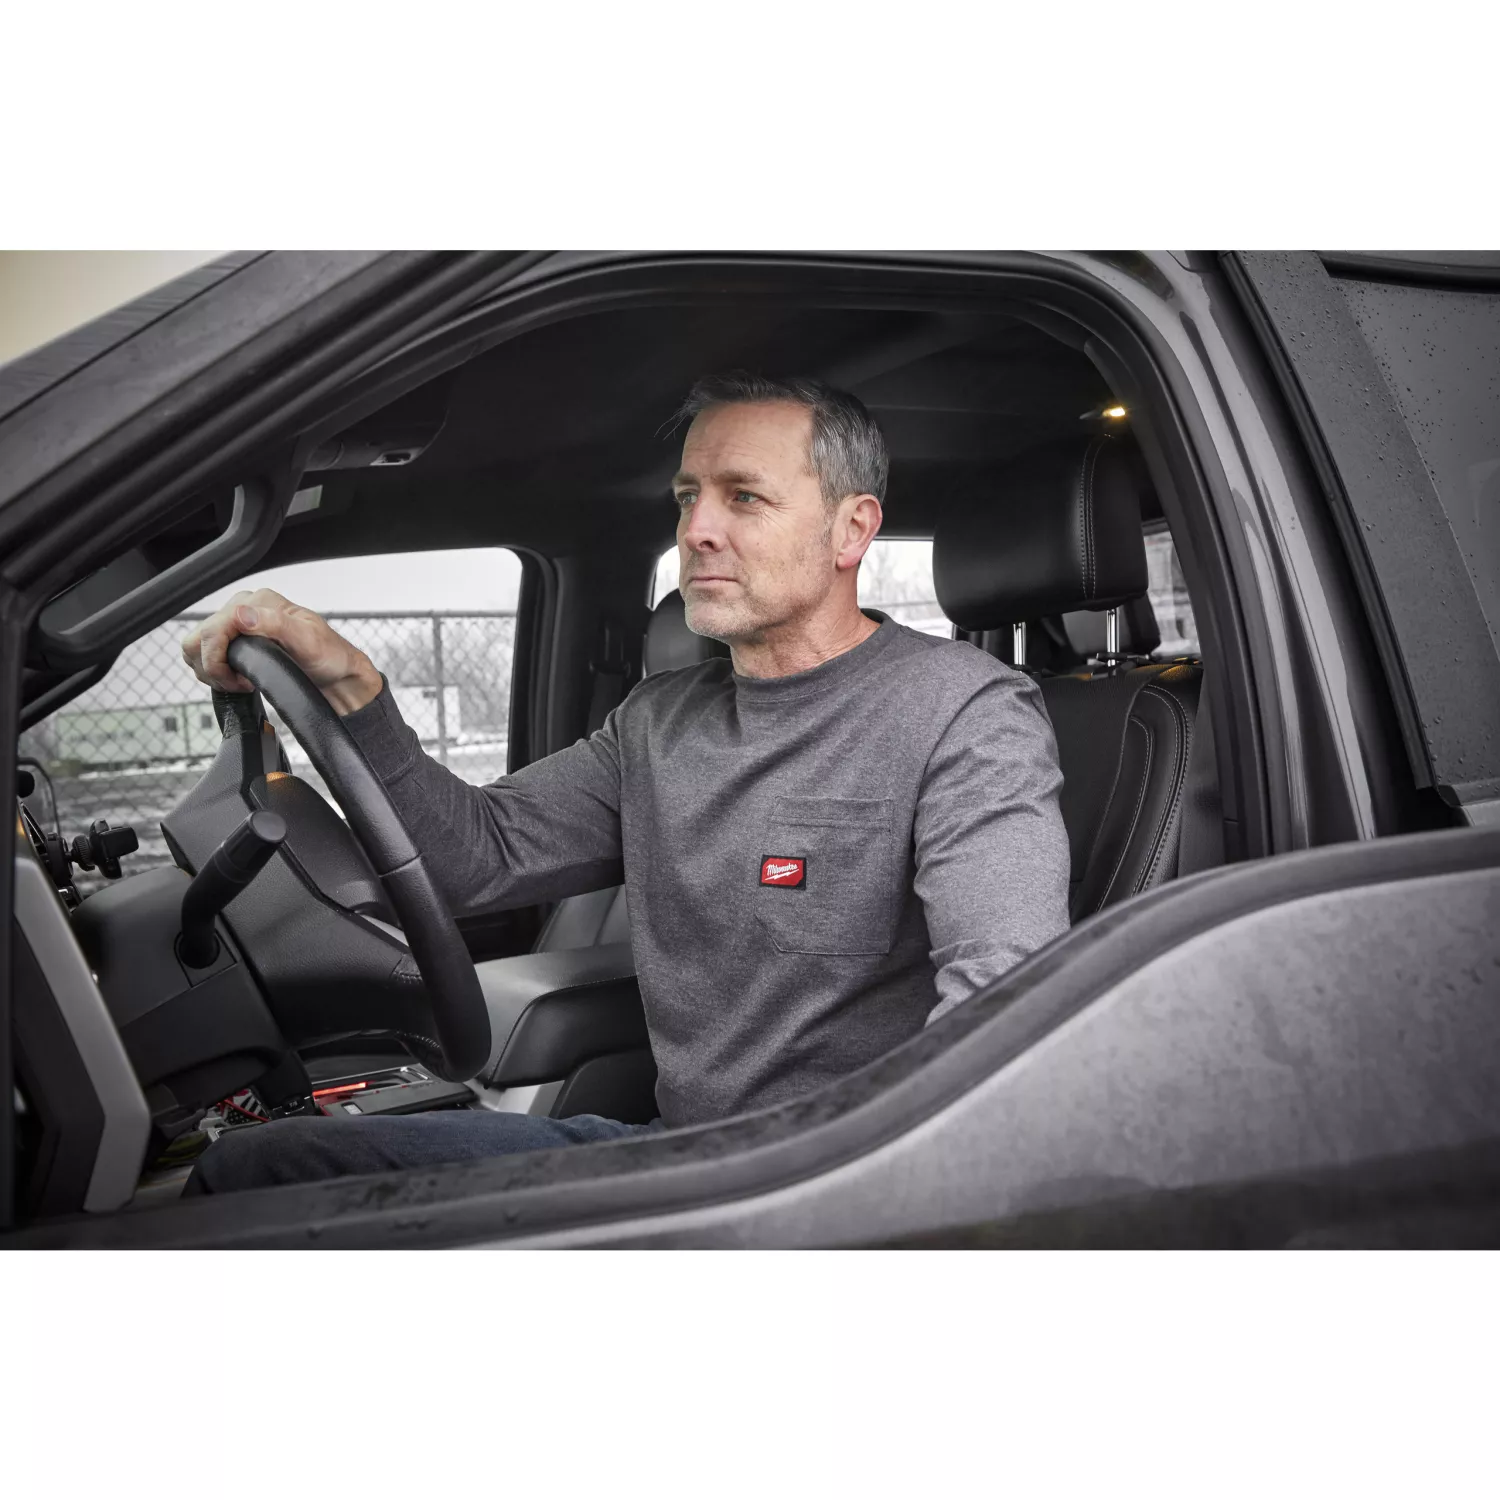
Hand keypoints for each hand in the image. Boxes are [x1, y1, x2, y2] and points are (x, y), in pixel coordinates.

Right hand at [181, 588, 383, 715]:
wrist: (338, 675)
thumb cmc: (329, 657)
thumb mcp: (308, 641)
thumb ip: (275, 624)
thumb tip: (241, 615)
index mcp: (258, 602)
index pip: (212, 629)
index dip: (219, 660)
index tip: (241, 680)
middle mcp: (244, 609)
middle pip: (198, 640)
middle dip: (212, 668)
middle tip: (239, 683)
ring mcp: (238, 626)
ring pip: (196, 649)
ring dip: (212, 672)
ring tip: (241, 682)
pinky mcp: (236, 643)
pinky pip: (205, 657)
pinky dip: (215, 673)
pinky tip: (239, 680)